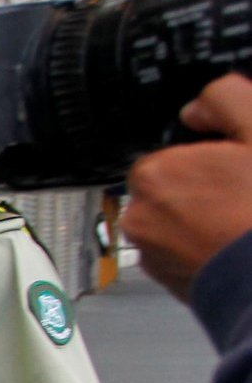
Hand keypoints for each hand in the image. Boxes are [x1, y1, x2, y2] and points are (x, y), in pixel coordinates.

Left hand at [123, 73, 251, 300]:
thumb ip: (225, 100)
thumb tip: (201, 104)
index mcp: (155, 174)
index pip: (170, 153)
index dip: (206, 156)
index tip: (232, 165)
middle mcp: (141, 216)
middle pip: (172, 188)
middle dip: (203, 189)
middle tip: (242, 194)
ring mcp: (151, 253)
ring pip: (175, 221)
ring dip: (202, 218)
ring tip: (239, 222)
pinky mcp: (167, 281)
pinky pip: (180, 252)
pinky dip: (203, 247)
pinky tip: (232, 245)